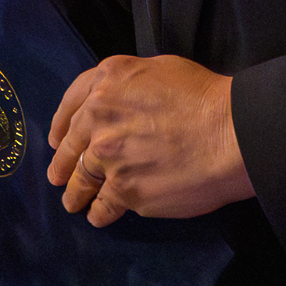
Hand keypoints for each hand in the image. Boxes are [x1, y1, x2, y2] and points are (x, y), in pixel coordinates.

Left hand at [47, 54, 252, 226]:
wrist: (230, 133)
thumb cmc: (206, 97)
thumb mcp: (160, 68)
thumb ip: (127, 84)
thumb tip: (119, 100)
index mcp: (106, 83)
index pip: (71, 104)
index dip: (60, 125)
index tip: (55, 141)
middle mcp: (99, 118)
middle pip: (71, 146)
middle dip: (62, 165)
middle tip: (57, 177)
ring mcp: (109, 157)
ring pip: (82, 180)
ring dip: (75, 193)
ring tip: (73, 203)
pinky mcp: (125, 190)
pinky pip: (104, 205)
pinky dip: (99, 213)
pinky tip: (99, 216)